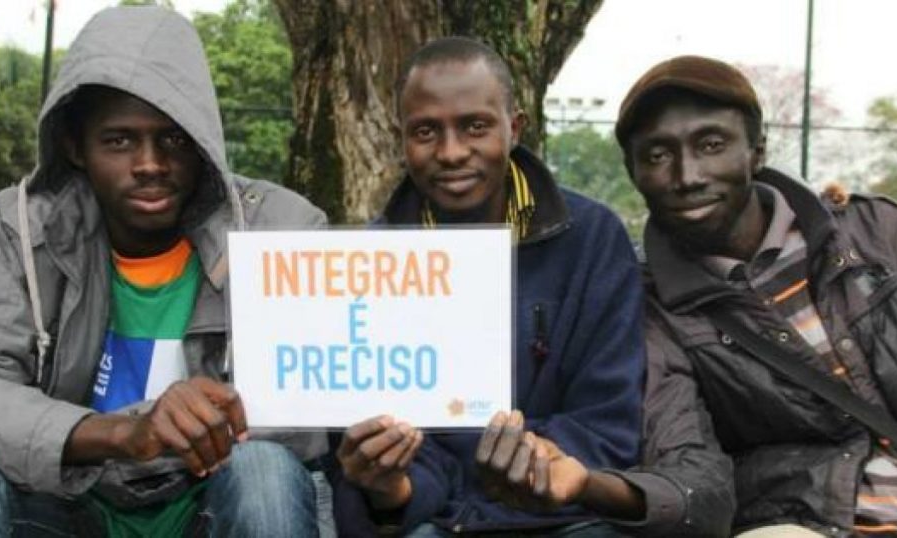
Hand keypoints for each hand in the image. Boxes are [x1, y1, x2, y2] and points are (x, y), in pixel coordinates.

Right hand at [118, 377, 247, 476]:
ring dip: (210, 455)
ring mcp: (169, 405)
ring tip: (213, 466)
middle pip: (216, 419)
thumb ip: (216, 417)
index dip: (239, 419)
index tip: (241, 438)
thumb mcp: (197, 414)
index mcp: (199, 384)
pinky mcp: (158, 423)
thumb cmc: (174, 424)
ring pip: (201, 435)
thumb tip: (239, 436)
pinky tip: (200, 469)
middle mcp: (184, 390)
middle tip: (225, 459)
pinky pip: (185, 446)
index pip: (229, 397)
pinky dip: (196, 461)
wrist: (138, 434)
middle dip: (223, 443)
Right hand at [337, 415, 422, 509]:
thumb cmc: (373, 452)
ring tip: (411, 430)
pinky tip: (417, 437)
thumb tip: (393, 421)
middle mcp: (353, 468)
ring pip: (386, 461)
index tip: (389, 418)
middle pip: (367, 451)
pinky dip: (411, 450)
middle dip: (388, 436)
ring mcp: (369, 479)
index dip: (370, 426)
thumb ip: (374, 430)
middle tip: (404, 426)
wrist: (380, 482)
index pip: (352, 436)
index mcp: (344, 452)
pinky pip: (400, 467)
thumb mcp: (365, 442)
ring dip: (402, 443)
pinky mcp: (386, 485)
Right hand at [475, 410, 587, 511]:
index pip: (481, 460)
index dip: (490, 436)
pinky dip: (540, 466)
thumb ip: (510, 437)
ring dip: (523, 452)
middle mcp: (503, 494)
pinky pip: (538, 488)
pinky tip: (542, 450)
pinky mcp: (545, 503)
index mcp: (492, 479)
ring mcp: (523, 501)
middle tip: (517, 418)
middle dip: (507, 437)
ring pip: (515, 478)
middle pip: (497, 467)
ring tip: (530, 436)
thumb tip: (503, 417)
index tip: (502, 415)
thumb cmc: (540, 458)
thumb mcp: (522, 445)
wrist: (570, 477)